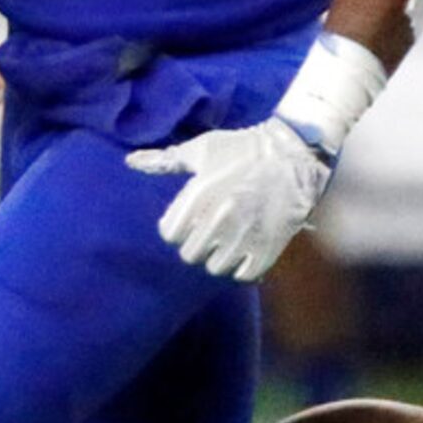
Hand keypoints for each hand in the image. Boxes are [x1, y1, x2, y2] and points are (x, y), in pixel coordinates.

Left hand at [126, 118, 331, 281]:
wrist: (293, 152)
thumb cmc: (241, 148)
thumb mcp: (202, 148)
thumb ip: (165, 160)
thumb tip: (130, 161)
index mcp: (200, 192)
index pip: (169, 233)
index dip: (175, 228)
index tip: (186, 221)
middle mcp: (220, 215)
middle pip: (190, 253)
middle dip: (195, 243)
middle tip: (207, 232)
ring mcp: (246, 232)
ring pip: (216, 267)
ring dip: (218, 256)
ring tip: (227, 241)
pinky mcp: (270, 244)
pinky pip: (245, 274)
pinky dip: (243, 267)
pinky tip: (245, 251)